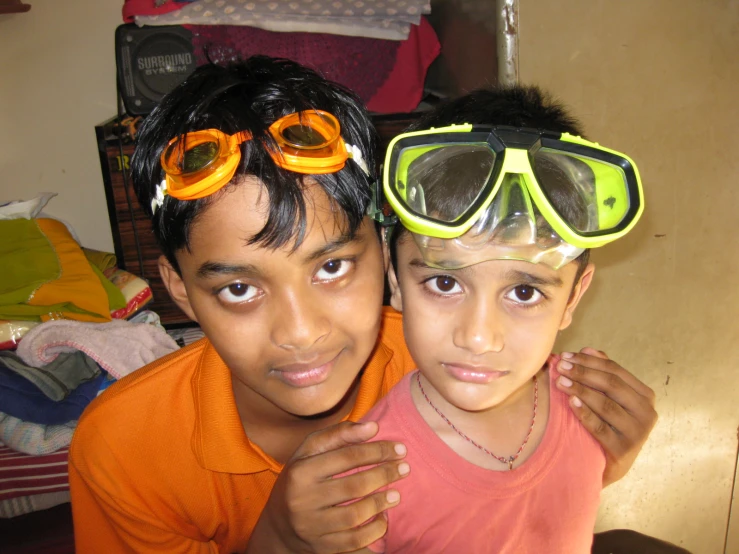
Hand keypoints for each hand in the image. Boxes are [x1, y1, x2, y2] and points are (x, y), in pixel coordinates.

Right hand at [247, 421, 408, 553]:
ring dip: (381, 504)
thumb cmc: (300, 479)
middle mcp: (302, 500)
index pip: (346, 456)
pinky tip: (383, 519)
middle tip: (405, 469)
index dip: (377, 451)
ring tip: (396, 495)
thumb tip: (373, 427)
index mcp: (300, 472)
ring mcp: (311, 527)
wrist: (279, 526)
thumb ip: (338, 435)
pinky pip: (354, 542)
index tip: (400, 448)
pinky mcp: (321, 548)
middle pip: (353, 486)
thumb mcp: (309, 452)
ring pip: (355, 516)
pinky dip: (373, 531)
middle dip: (385, 475)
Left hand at [554, 347, 656, 486]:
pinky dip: (584, 413)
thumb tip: (587, 349)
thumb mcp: (610, 399)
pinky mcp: (623, 450)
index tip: (566, 355)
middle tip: (560, 366)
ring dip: (580, 390)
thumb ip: (603, 374)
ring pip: (605, 405)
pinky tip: (571, 401)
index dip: (589, 361)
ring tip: (560, 381)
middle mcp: (646, 413)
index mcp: (645, 396)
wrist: (608, 465)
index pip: (616, 371)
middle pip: (611, 385)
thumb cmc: (608, 425)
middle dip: (583, 372)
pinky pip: (600, 428)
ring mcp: (637, 433)